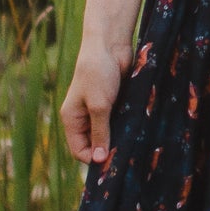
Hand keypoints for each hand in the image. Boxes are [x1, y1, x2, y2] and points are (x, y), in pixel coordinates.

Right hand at [61, 41, 125, 164]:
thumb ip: (100, 132)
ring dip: (119, 140)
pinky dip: (125, 128)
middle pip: (93, 145)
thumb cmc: (98, 73)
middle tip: (126, 157)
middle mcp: (83, 118)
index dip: (93, 160)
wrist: (111, 45)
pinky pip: (118, 123)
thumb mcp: (99, 106)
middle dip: (108, 152)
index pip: (78, 150)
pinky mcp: (113, 104)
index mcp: (72, 119)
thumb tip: (99, 160)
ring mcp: (98, 111)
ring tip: (134, 145)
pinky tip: (137, 132)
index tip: (113, 164)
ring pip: (108, 135)